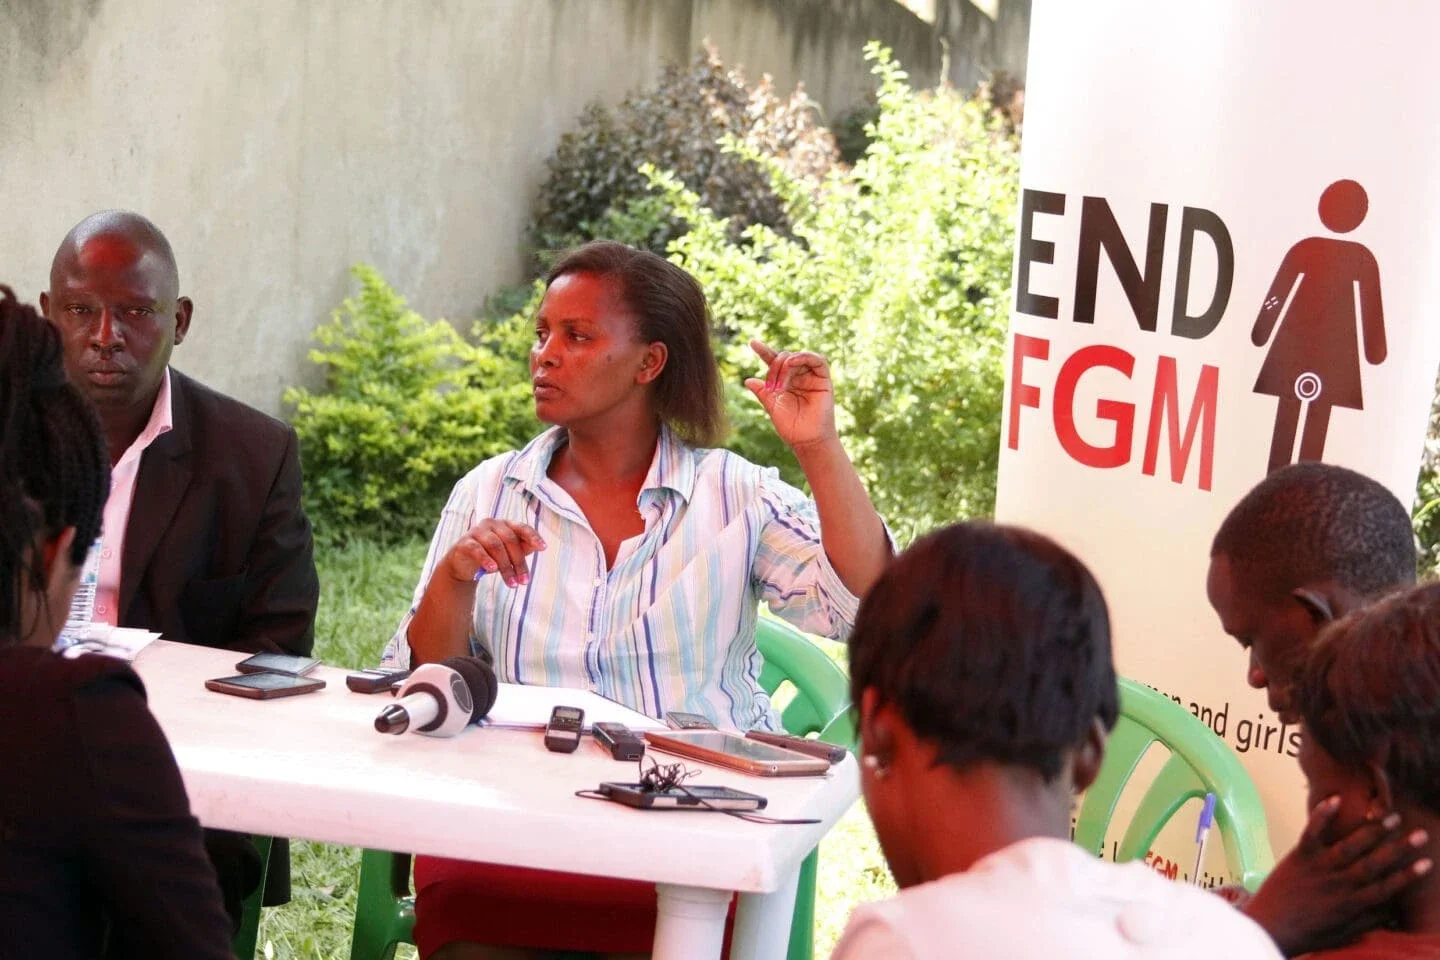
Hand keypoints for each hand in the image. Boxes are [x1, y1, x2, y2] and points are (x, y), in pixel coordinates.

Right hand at [441, 520, 545, 588]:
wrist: (463, 565)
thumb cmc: (491, 556)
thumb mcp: (509, 553)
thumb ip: (523, 548)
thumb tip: (539, 546)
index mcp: (505, 524)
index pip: (522, 527)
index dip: (533, 537)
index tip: (543, 548)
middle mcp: (491, 524)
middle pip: (510, 540)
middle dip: (519, 562)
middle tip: (524, 581)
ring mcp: (477, 532)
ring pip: (496, 546)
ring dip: (506, 567)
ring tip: (512, 584)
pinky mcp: (465, 543)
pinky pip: (477, 550)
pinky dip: (486, 560)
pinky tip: (492, 570)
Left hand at [744, 339, 837, 450]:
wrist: (806, 440)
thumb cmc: (790, 426)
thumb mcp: (772, 406)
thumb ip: (762, 392)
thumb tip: (747, 380)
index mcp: (785, 381)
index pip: (774, 361)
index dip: (764, 351)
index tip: (752, 342)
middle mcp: (798, 377)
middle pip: (784, 358)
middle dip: (774, 368)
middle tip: (772, 387)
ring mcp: (811, 377)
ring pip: (798, 356)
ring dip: (786, 364)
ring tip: (781, 382)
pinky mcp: (824, 380)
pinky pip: (818, 361)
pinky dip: (804, 357)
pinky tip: (793, 362)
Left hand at [1242, 796, 1430, 955]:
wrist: (1269, 927)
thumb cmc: (1307, 932)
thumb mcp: (1344, 931)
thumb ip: (1368, 919)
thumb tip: (1393, 910)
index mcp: (1352, 904)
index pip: (1386, 888)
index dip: (1408, 875)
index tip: (1427, 862)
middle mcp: (1339, 885)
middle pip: (1374, 864)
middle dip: (1399, 848)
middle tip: (1419, 833)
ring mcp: (1319, 868)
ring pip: (1350, 846)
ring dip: (1372, 830)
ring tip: (1392, 816)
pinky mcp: (1299, 856)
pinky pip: (1312, 833)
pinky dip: (1323, 815)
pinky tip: (1336, 799)